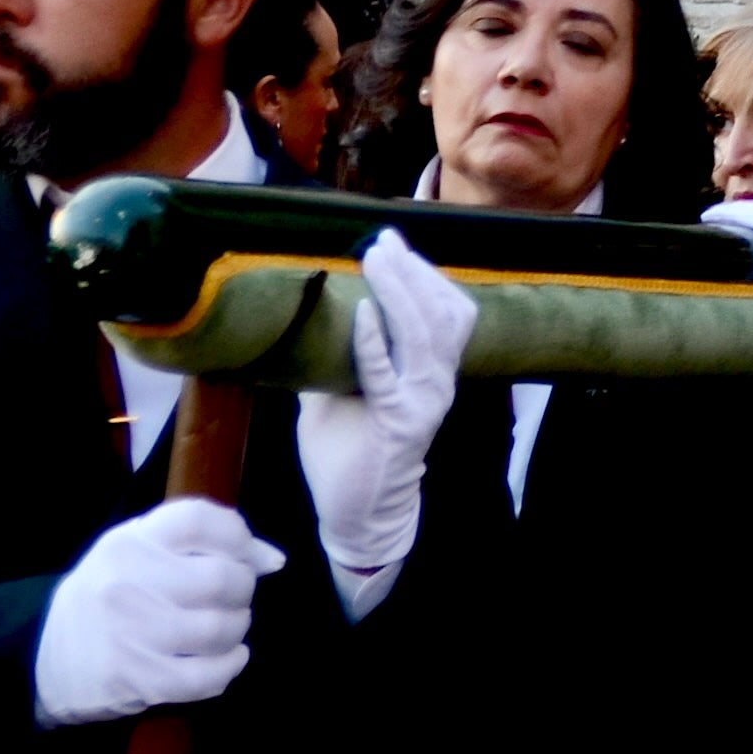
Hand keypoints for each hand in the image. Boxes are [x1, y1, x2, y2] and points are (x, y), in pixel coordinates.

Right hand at [32, 498, 284, 728]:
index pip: (199, 520)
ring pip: (219, 629)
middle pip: (220, 578)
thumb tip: (273, 559)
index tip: (245, 553)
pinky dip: (231, 666)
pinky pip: (207, 676)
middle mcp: (127, 584)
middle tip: (236, 595)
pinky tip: (229, 658)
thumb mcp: (139, 551)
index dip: (238, 535)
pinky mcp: (138, 680)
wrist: (44, 654)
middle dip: (244, 588)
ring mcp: (132, 635)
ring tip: (229, 626)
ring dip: (238, 628)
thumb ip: (201, 542)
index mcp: (129, 542)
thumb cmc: (109, 593)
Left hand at [295, 229, 475, 589]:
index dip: (424, 271)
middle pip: (441, 312)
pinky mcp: (399, 424)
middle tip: (383, 242)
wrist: (356, 514)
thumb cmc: (348, 452)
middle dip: (413, 271)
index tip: (393, 238)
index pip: (446, 308)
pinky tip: (361, 313)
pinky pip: (387, 374)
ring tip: (377, 261)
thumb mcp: (339, 392)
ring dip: (400, 292)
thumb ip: (336, 355)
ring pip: (425, 333)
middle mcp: (437, 382)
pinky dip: (374, 341)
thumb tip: (306, 311)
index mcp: (431, 370)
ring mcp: (423, 403)